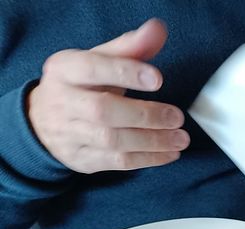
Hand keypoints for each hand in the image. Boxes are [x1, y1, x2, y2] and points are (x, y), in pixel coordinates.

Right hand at [27, 19, 189, 173]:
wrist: (42, 122)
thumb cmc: (81, 86)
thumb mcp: (98, 61)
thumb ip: (130, 47)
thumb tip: (158, 29)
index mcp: (65, 70)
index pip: (92, 69)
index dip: (126, 73)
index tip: (157, 78)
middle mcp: (63, 102)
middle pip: (103, 110)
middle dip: (145, 115)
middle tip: (176, 116)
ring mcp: (70, 133)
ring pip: (112, 140)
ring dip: (152, 141)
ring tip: (180, 138)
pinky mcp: (82, 159)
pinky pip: (117, 162)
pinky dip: (148, 159)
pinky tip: (170, 153)